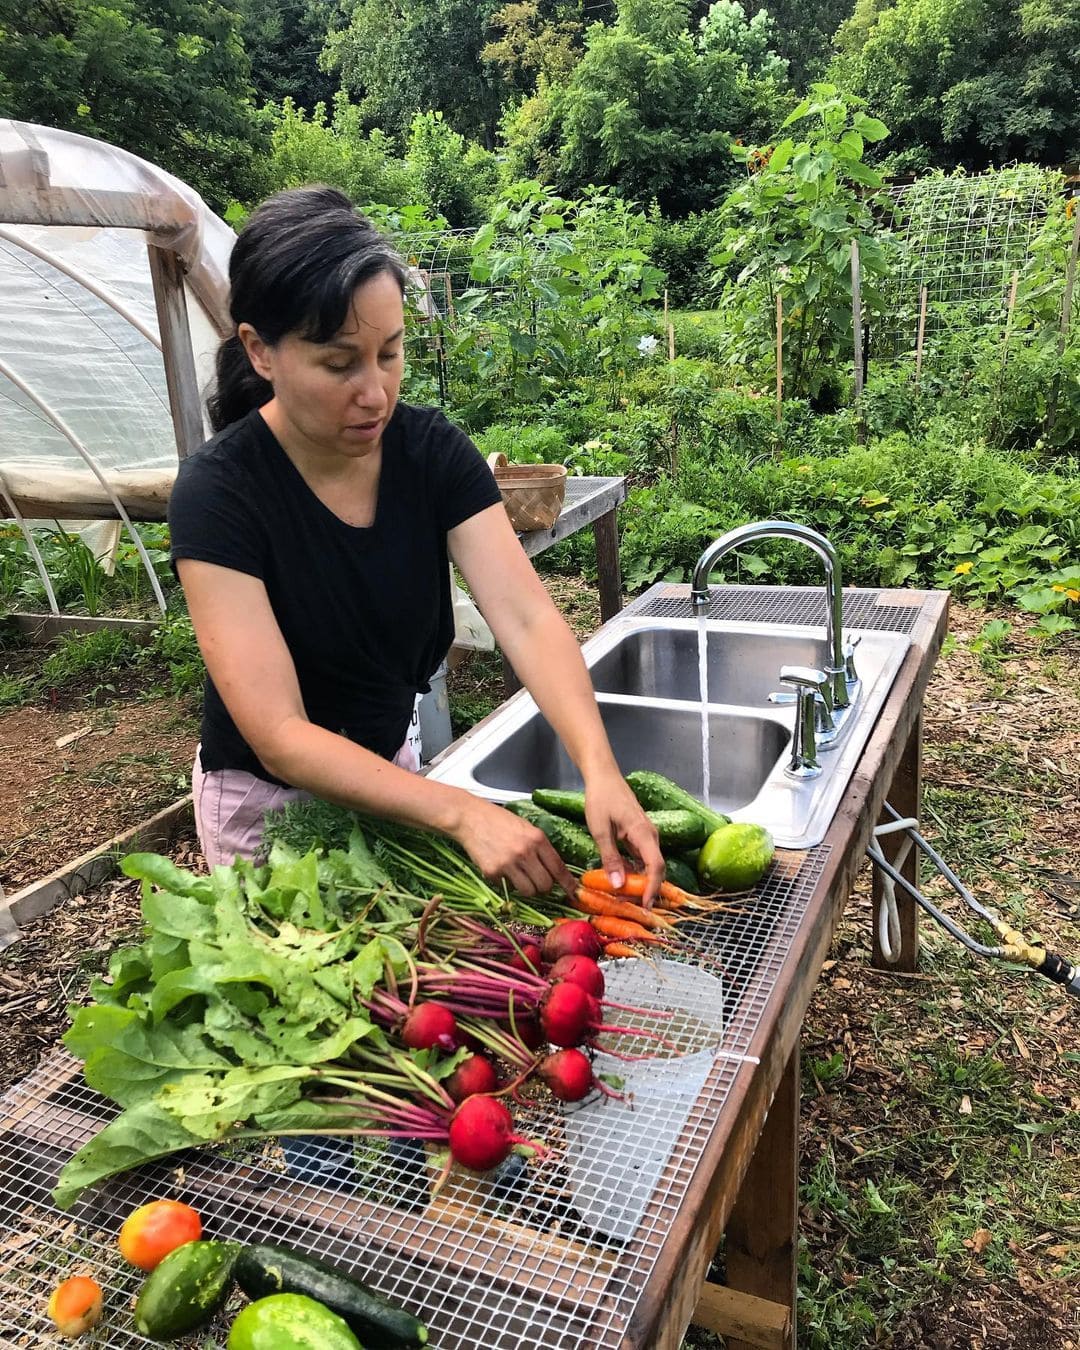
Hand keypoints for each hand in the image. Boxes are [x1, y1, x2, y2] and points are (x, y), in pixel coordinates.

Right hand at [451, 794, 576, 896]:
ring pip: (528, 891)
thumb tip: (554, 869)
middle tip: (538, 883)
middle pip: (545, 884)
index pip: (558, 867)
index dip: (567, 883)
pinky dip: (506, 882)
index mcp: (537, 839)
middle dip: (544, 888)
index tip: (573, 892)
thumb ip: (540, 846)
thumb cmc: (498, 820)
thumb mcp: (526, 828)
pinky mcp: (492, 871)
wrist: (470, 817)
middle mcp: (525, 852)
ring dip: (527, 888)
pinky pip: (507, 887)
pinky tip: (501, 868)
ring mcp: (508, 863)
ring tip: (520, 878)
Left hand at [584, 770, 664, 907]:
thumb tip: (618, 885)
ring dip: (641, 882)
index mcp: (643, 833)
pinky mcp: (640, 835)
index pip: (656, 866)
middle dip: (647, 890)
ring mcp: (646, 835)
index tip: (645, 905)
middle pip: (656, 868)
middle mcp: (650, 835)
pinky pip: (642, 858)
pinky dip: (635, 871)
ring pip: (650, 864)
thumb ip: (609, 857)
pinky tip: (623, 881)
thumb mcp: (600, 830)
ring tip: (626, 899)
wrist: (603, 776)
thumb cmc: (600, 798)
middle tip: (632, 908)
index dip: (652, 888)